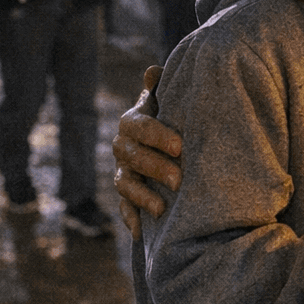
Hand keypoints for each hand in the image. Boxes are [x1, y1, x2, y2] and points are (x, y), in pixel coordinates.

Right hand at [112, 65, 181, 236]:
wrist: (170, 140)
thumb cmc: (173, 116)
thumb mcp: (170, 100)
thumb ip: (162, 88)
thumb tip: (153, 71)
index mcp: (133, 122)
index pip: (139, 127)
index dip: (157, 135)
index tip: (180, 145)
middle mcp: (123, 147)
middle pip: (131, 157)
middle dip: (154, 168)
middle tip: (179, 179)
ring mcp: (123, 171)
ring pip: (125, 184)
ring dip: (141, 196)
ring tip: (162, 208)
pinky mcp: (127, 195)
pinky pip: (124, 208)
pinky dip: (131, 219)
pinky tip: (141, 232)